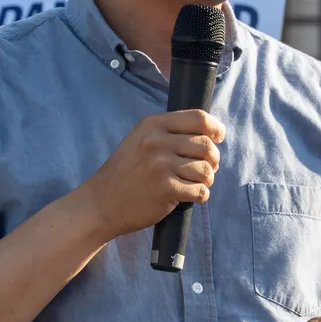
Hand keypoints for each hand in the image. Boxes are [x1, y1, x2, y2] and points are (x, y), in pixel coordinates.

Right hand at [79, 110, 225, 241]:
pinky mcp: (166, 189)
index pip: (198, 118)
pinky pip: (200, 191)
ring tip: (194, 183)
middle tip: (205, 168)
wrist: (102, 203)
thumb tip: (210, 132)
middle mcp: (157, 142)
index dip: (215, 128)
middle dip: (213, 159)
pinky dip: (200, 195)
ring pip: (206, 170)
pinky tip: (188, 195)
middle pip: (206, 145)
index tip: (218, 137)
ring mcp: (161, 166)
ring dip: (206, 179)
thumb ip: (169, 132)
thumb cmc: (125, 172)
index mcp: (152, 125)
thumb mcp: (140, 140)